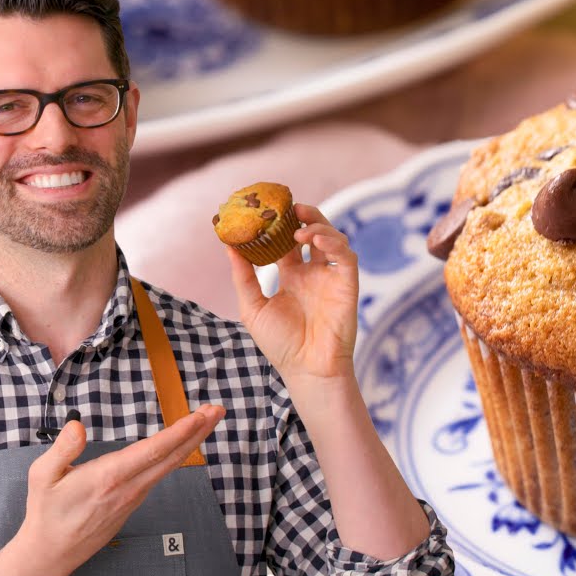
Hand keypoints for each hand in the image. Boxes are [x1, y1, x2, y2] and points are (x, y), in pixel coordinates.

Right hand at [15, 405, 223, 575]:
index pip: (154, 450)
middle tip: (218, 409)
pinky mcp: (134, 503)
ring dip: (190, 441)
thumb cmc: (46, 512)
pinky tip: (183, 444)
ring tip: (206, 419)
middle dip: (198, 431)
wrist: (51, 553)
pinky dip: (176, 455)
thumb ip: (63, 449)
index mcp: (110, 477)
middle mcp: (129, 487)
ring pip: (169, 465)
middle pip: (172, 456)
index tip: (201, 415)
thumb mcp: (43, 476)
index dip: (181, 431)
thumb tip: (78, 425)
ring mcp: (134, 497)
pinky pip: (160, 474)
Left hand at [228, 204, 358, 381]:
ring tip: (299, 226)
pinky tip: (316, 239)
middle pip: (311, 233)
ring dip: (318, 226)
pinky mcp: (347, 284)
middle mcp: (312, 273)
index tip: (263, 210)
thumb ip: (244, 277)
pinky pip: (345, 256)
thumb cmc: (280, 344)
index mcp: (291, 277)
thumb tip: (228, 246)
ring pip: (331, 238)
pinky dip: (334, 243)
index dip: (277, 225)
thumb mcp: (253, 308)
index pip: (285, 242)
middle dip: (302, 216)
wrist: (307, 369)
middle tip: (287, 206)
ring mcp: (330, 277)